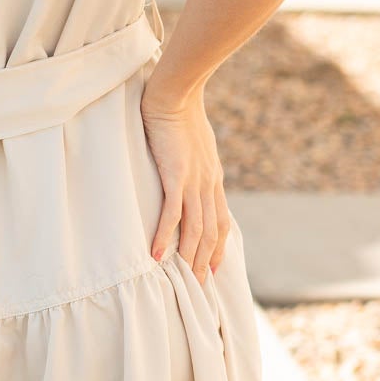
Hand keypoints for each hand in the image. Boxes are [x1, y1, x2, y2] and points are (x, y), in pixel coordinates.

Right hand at [141, 93, 229, 282]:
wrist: (176, 95)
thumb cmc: (181, 114)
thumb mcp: (196, 144)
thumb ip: (195, 162)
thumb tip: (189, 170)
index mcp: (213, 177)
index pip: (221, 220)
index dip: (219, 246)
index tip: (214, 267)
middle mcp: (208, 183)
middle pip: (212, 231)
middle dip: (206, 260)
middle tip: (200, 285)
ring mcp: (194, 181)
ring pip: (197, 228)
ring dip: (190, 256)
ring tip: (184, 278)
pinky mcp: (176, 175)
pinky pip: (173, 213)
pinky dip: (166, 236)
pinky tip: (158, 254)